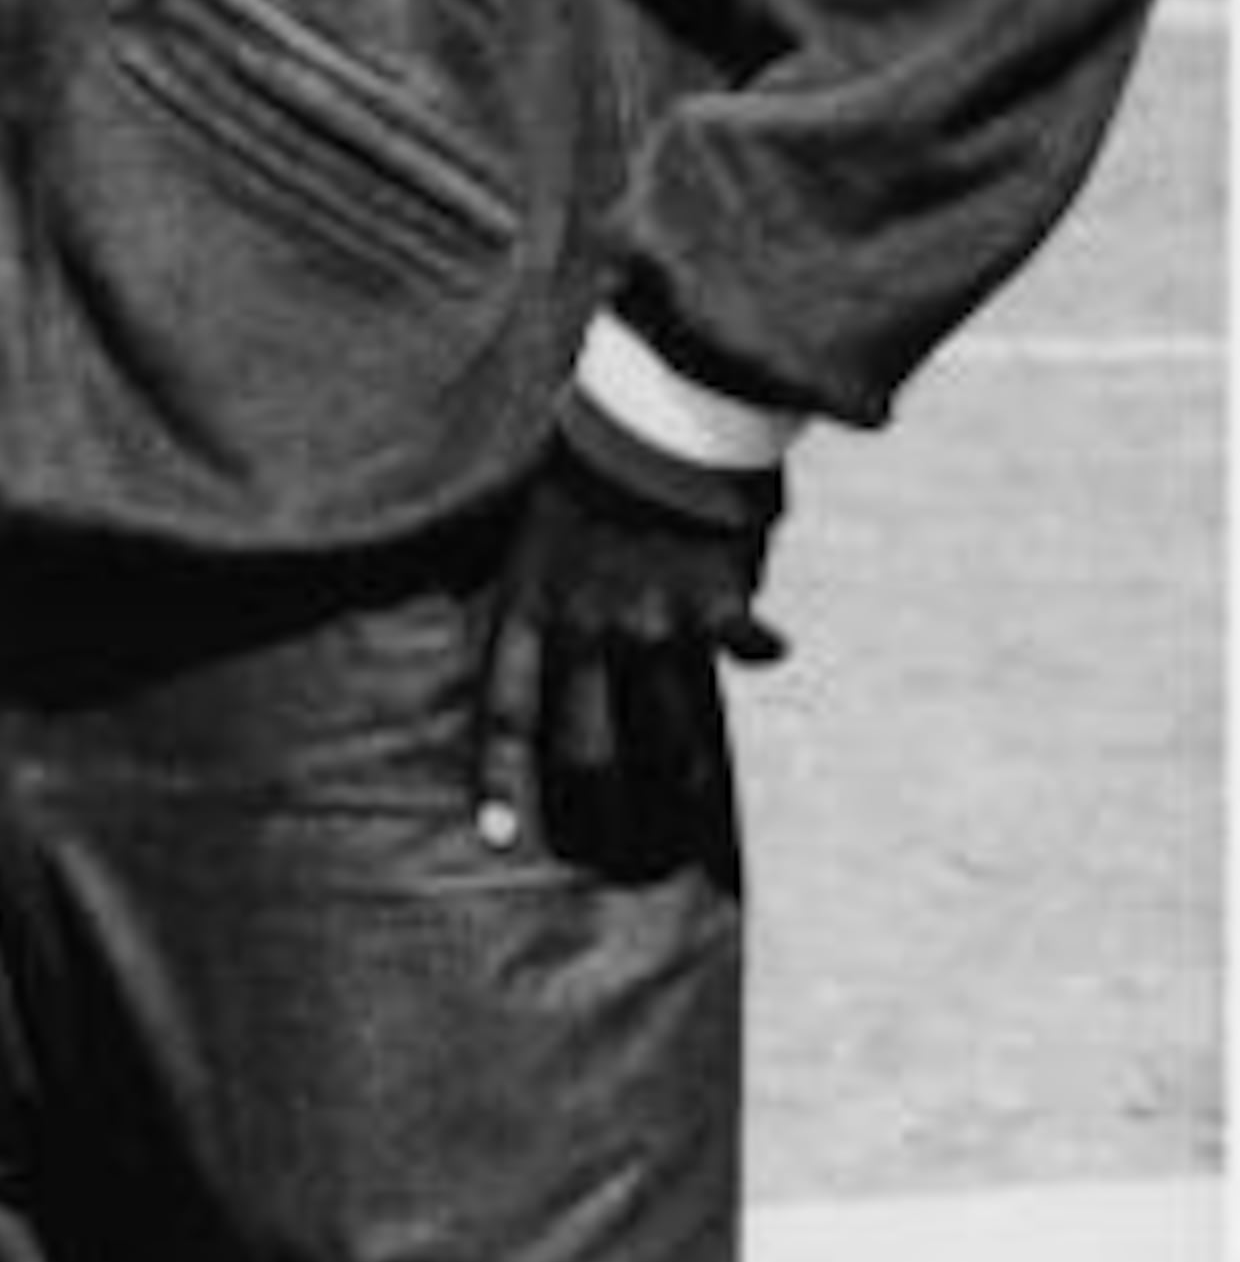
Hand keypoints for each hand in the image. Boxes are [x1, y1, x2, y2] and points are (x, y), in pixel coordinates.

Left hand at [473, 443, 786, 871]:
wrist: (645, 413)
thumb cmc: (584, 470)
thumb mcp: (533, 535)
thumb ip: (539, 602)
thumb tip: (532, 645)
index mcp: (529, 607)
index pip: (505, 711)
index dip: (499, 779)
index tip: (495, 839)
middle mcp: (584, 627)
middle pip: (588, 747)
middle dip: (604, 806)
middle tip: (620, 848)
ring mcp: (648, 621)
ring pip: (668, 732)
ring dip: (686, 774)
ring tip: (695, 808)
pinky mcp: (709, 603)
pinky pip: (743, 651)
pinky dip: (759, 651)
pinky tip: (767, 651)